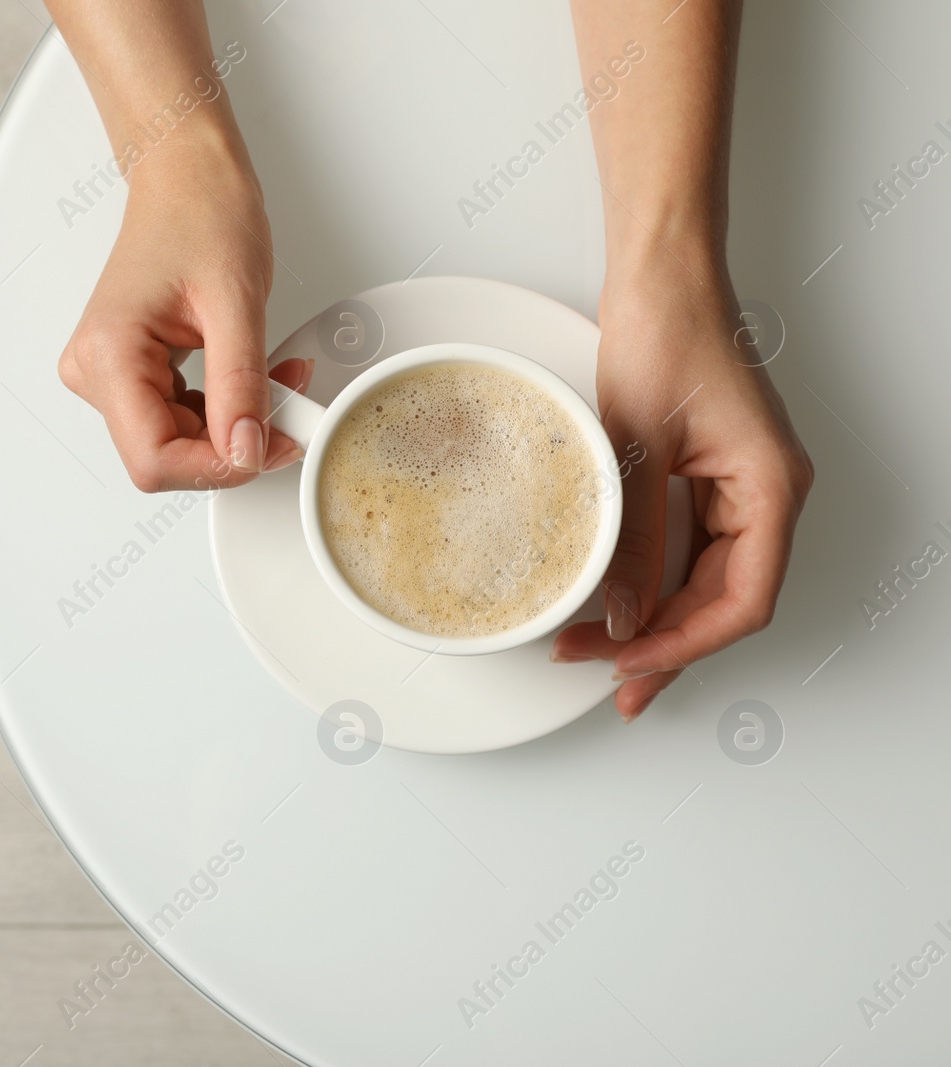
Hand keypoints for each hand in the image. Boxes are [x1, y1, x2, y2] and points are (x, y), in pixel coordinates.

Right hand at [57, 139, 307, 492]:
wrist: (187, 176)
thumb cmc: (201, 213)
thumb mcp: (236, 303)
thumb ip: (241, 386)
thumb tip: (246, 451)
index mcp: (110, 353)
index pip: (153, 458)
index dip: (216, 467)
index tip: (268, 445)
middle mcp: (95, 370)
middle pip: (163, 457)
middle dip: (230, 447)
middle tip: (286, 410)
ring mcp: (109, 374)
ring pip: (174, 444)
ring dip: (231, 429)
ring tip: (275, 385)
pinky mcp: (130, 372)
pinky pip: (177, 420)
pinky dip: (222, 412)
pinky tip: (248, 384)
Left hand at [551, 254, 813, 719]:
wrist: (662, 274)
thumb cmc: (663, 333)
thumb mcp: (633, 446)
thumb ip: (632, 538)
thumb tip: (620, 616)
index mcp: (769, 487)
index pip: (742, 600)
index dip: (684, 645)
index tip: (627, 665)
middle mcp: (767, 493)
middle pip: (726, 600)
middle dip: (663, 643)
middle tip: (601, 679)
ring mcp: (741, 485)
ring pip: (709, 580)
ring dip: (657, 619)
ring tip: (600, 658)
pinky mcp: (713, 475)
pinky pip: (693, 548)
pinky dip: (657, 581)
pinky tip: (620, 607)